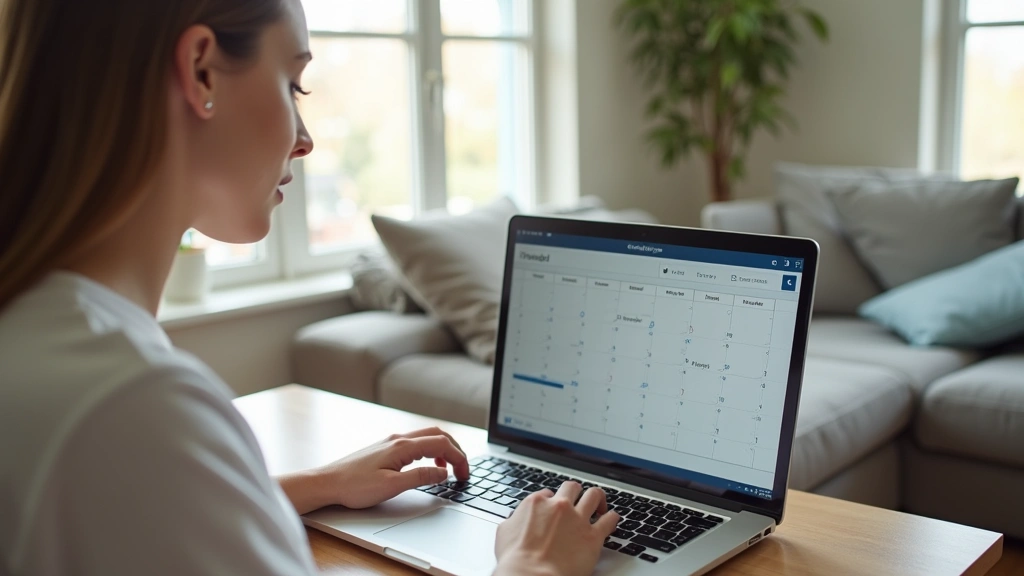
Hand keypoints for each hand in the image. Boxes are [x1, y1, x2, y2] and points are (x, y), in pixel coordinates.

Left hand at [278, 427, 469, 513]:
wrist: (327, 483)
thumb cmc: (354, 486)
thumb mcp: (392, 486)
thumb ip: (421, 477)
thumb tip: (444, 472)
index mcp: (402, 446)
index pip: (441, 443)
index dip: (459, 458)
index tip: (464, 474)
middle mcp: (398, 439)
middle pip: (437, 434)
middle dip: (455, 449)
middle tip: (462, 469)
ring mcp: (391, 442)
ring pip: (426, 436)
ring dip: (442, 449)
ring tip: (447, 469)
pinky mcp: (385, 448)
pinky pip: (415, 442)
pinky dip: (429, 451)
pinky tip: (426, 465)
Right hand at [494, 482, 619, 575]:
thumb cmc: (516, 560)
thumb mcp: (504, 533)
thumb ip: (514, 519)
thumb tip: (516, 518)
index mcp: (536, 503)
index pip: (548, 493)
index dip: (552, 502)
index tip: (554, 509)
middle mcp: (559, 506)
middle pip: (572, 487)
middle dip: (574, 493)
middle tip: (577, 501)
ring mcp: (578, 519)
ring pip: (594, 495)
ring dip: (597, 499)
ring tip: (599, 506)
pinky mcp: (593, 536)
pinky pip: (610, 519)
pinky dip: (612, 517)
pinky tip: (612, 519)